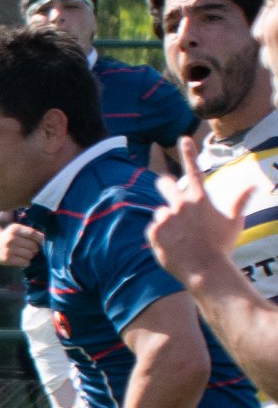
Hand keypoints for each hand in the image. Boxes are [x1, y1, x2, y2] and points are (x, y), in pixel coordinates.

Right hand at [0, 222, 44, 267]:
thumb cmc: (9, 236)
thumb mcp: (17, 230)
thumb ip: (30, 233)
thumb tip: (45, 240)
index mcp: (15, 229)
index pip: (33, 234)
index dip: (40, 239)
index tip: (41, 242)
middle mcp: (11, 238)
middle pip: (33, 246)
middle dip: (34, 249)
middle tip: (30, 249)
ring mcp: (8, 250)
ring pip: (30, 255)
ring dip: (30, 256)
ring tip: (24, 254)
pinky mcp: (7, 259)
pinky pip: (25, 262)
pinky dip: (26, 262)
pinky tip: (20, 259)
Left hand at [151, 135, 255, 283]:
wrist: (205, 269)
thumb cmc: (222, 246)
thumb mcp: (234, 222)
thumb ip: (240, 201)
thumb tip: (254, 185)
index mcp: (200, 199)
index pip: (193, 170)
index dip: (188, 152)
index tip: (183, 138)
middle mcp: (180, 204)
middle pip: (165, 184)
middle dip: (164, 183)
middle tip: (165, 185)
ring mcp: (166, 218)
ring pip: (161, 213)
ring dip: (167, 221)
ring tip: (180, 237)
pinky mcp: (153, 232)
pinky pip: (153, 229)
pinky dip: (160, 236)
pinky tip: (171, 246)